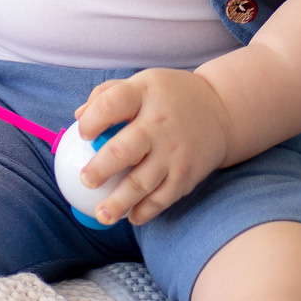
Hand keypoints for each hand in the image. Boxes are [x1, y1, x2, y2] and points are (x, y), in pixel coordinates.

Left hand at [74, 68, 232, 224]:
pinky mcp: (187, 174)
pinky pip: (163, 198)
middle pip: (125, 149)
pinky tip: (131, 217)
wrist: (222, 110)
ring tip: (101, 214)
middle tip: (86, 181)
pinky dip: (146, 211)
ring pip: (142, 182)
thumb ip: (108, 94)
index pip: (113, 103)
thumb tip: (78, 117)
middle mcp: (160, 122)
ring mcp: (175, 151)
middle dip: (101, 169)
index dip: (93, 119)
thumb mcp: (142, 83)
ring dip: (119, 202)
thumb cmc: (169, 97)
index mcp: (145, 93)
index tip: (83, 134)